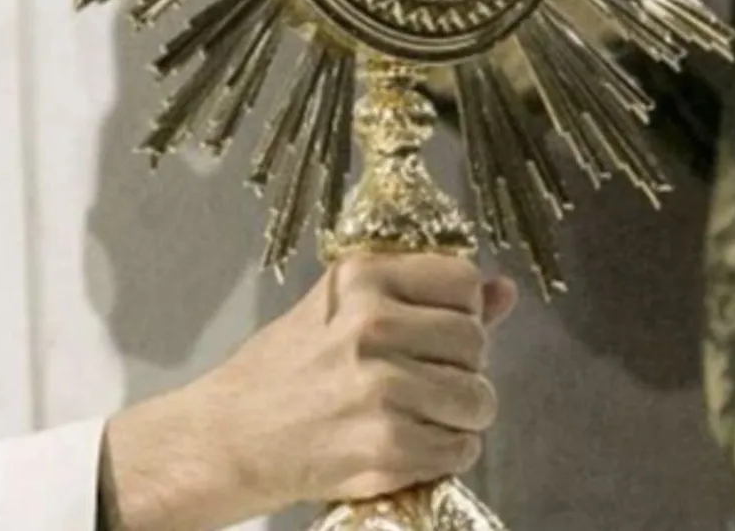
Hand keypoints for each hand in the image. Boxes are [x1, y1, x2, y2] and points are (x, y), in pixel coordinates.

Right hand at [98, 254, 517, 530]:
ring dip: (457, 416)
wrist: (230, 437)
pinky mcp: (388, 446)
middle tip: (416, 380)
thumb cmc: (282, 372)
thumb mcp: (339, 311)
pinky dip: (442, 455)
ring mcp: (381, 388)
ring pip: (478, 400)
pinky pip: (461, 450)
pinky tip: (403, 445)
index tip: (430, 330)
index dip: (458, 310)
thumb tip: (504, 291)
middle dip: (458, 367)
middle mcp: (371, 326)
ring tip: (412, 415)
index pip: (463, 282)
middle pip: (476, 343)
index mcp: (359, 279)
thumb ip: (422, 297)